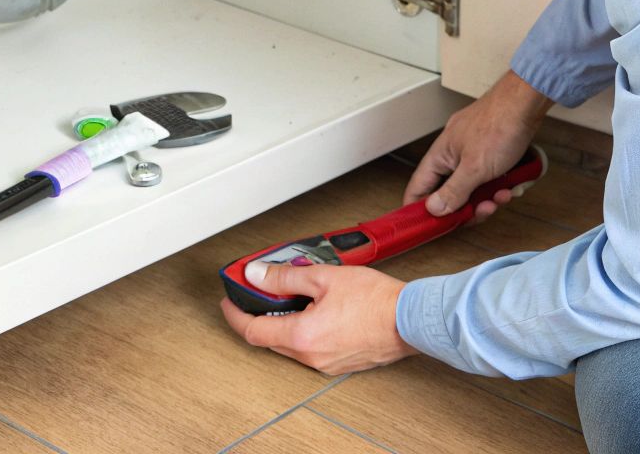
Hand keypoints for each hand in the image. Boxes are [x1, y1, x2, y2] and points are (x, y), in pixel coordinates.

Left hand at [219, 261, 414, 374]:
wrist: (410, 318)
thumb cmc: (376, 300)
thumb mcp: (324, 277)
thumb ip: (285, 276)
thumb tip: (257, 275)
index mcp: (301, 336)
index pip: (252, 330)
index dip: (235, 314)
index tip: (229, 301)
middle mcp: (310, 356)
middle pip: (268, 339)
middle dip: (258, 315)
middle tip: (258, 292)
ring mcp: (325, 363)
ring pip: (289, 344)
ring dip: (282, 322)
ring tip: (291, 296)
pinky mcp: (338, 363)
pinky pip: (309, 349)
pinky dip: (302, 330)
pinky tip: (314, 310)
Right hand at [405, 69, 551, 221]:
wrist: (526, 102)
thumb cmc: (499, 126)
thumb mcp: (475, 168)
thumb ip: (453, 191)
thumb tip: (433, 209)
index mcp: (440, 155)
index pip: (419, 188)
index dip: (421, 209)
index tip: (432, 228)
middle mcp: (452, 153)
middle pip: (449, 192)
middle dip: (467, 206)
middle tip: (483, 211)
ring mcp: (472, 151)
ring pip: (472, 186)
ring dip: (488, 197)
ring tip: (502, 196)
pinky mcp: (490, 150)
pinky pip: (488, 177)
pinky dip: (499, 184)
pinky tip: (512, 184)